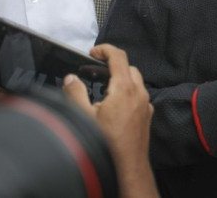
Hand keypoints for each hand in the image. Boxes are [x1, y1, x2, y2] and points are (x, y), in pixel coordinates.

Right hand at [63, 44, 157, 197]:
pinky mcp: (146, 115)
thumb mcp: (84, 116)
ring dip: (120, 79)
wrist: (127, 167)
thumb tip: (70, 79)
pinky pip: (138, 95)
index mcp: (124, 88)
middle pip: (128, 67)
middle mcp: (139, 93)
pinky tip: (113, 106)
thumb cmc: (107, 144)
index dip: (104, 50)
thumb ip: (75, 93)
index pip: (118, 56)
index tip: (93, 52)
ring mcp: (145, 104)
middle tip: (94, 70)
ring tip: (102, 88)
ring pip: (135, 81)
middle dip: (112, 65)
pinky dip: (127, 92)